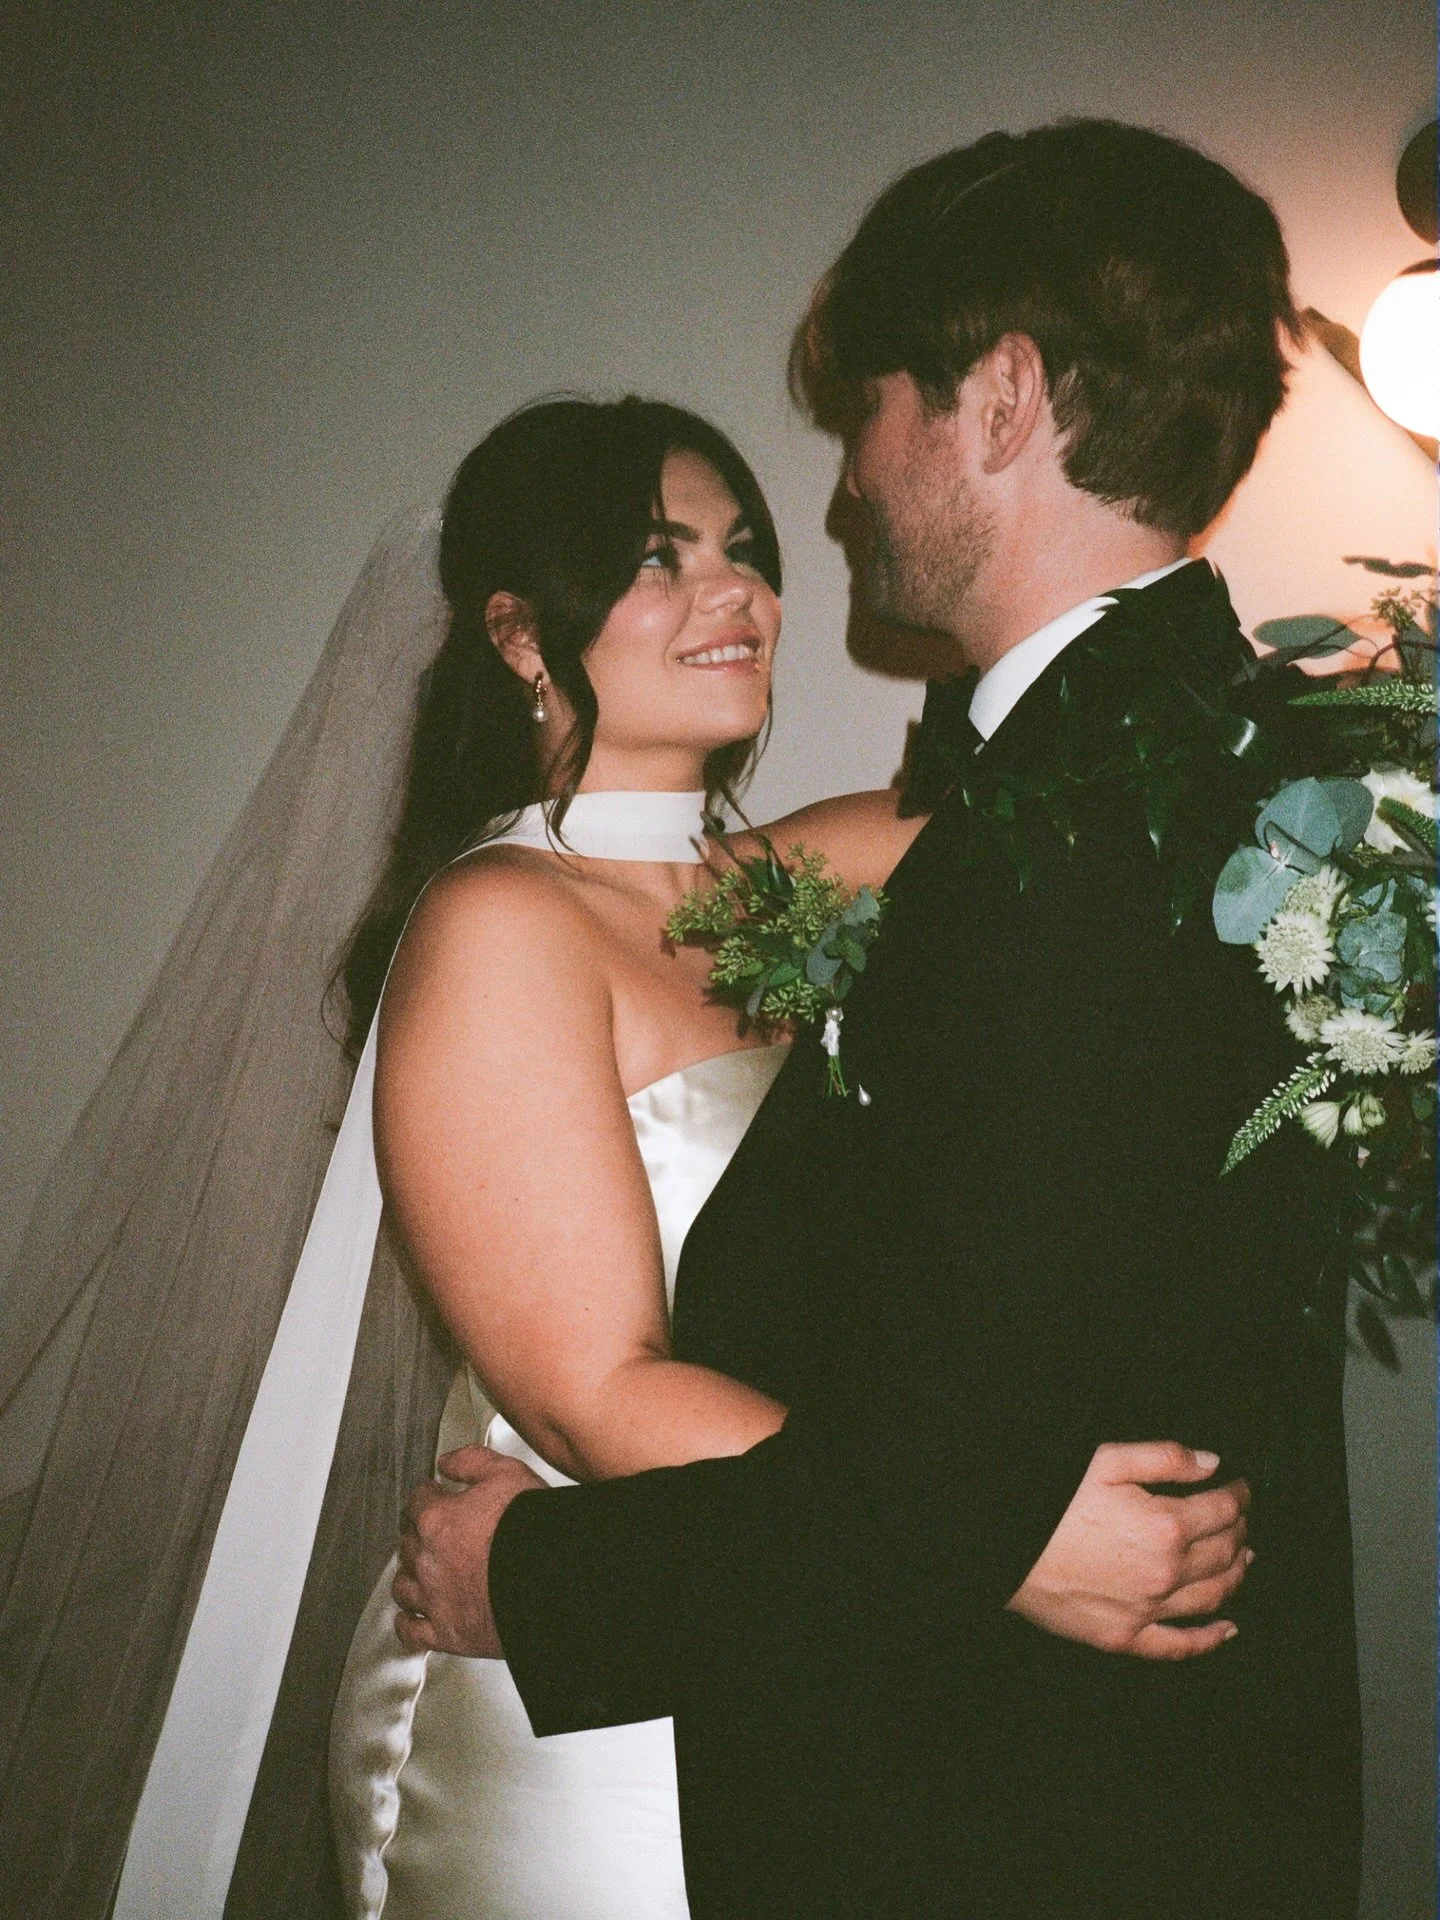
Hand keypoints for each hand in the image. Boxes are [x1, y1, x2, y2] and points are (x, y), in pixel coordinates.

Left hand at [392, 1446, 546, 1655]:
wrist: (550, 1580)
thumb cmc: (531, 1531)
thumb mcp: (507, 1473)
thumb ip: (471, 1461)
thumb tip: (448, 1462)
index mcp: (437, 1520)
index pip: (417, 1502)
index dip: (426, 1496)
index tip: (431, 1496)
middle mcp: (428, 1560)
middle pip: (407, 1544)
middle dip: (416, 1537)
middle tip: (428, 1533)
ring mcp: (435, 1599)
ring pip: (403, 1588)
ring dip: (409, 1578)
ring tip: (417, 1574)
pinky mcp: (446, 1633)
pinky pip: (412, 1631)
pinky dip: (408, 1624)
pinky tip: (412, 1620)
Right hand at [1006, 1441, 1251, 1660]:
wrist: (1004, 1548)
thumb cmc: (1052, 1501)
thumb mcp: (1106, 1461)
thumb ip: (1164, 1459)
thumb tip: (1211, 1464)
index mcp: (1166, 1526)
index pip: (1222, 1511)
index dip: (1238, 1497)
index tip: (1241, 1489)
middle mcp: (1166, 1573)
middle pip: (1223, 1553)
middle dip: (1237, 1531)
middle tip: (1239, 1520)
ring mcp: (1148, 1611)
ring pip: (1212, 1597)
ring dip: (1235, 1576)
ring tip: (1241, 1561)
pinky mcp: (1125, 1637)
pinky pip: (1180, 1646)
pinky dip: (1210, 1639)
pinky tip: (1227, 1630)